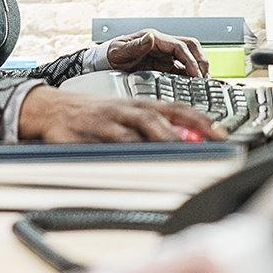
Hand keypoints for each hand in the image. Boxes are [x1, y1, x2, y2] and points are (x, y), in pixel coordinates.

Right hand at [17, 86, 225, 143]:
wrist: (52, 108)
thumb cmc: (96, 113)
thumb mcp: (128, 113)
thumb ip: (157, 126)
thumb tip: (191, 141)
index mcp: (139, 103)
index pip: (176, 107)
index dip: (200, 119)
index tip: (220, 133)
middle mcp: (125, 111)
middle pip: (154, 120)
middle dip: (177, 135)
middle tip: (198, 149)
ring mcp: (105, 125)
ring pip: (131, 136)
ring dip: (152, 147)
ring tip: (172, 160)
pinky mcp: (86, 139)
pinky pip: (106, 151)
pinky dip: (121, 159)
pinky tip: (134, 168)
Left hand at [105, 28, 209, 77]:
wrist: (105, 62)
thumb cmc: (111, 54)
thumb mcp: (120, 51)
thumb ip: (135, 45)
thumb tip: (150, 38)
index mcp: (155, 38)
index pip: (180, 46)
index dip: (190, 60)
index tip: (195, 74)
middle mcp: (162, 45)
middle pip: (191, 48)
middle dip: (201, 61)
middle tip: (205, 78)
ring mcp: (165, 55)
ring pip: (190, 58)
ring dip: (198, 69)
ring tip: (204, 83)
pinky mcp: (164, 66)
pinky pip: (182, 69)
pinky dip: (191, 76)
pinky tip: (194, 86)